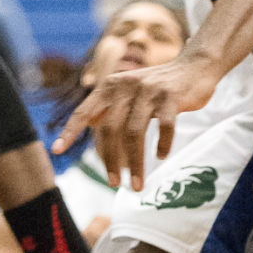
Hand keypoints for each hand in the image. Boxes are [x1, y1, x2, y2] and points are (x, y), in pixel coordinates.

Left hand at [51, 48, 220, 189]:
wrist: (195, 67)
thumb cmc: (158, 85)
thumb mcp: (129, 90)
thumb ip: (110, 105)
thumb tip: (88, 125)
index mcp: (111, 86)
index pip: (85, 111)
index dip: (70, 131)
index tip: (57, 150)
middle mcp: (126, 86)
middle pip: (111, 129)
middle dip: (111, 160)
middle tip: (114, 183)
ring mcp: (150, 90)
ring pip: (135, 132)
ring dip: (135, 163)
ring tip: (137, 185)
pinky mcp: (172, 97)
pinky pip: (165, 126)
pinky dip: (162, 145)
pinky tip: (161, 156)